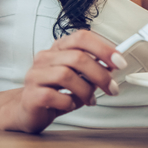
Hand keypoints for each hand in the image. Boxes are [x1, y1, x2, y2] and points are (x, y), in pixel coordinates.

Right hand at [6, 30, 125, 132]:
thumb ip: (94, 68)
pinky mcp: (30, 95)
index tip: (120, 62)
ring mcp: (35, 75)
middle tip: (111, 88)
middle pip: (78, 57)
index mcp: (59, 48)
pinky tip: (71, 104)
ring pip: (66, 75)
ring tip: (91, 99)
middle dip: (100, 74)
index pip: (82, 37)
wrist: (28, 110)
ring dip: (86, 90)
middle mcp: (45, 57)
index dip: (103, 48)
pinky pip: (54, 96)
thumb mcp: (79, 76)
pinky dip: (69, 102)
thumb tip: (115, 64)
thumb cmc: (56, 91)